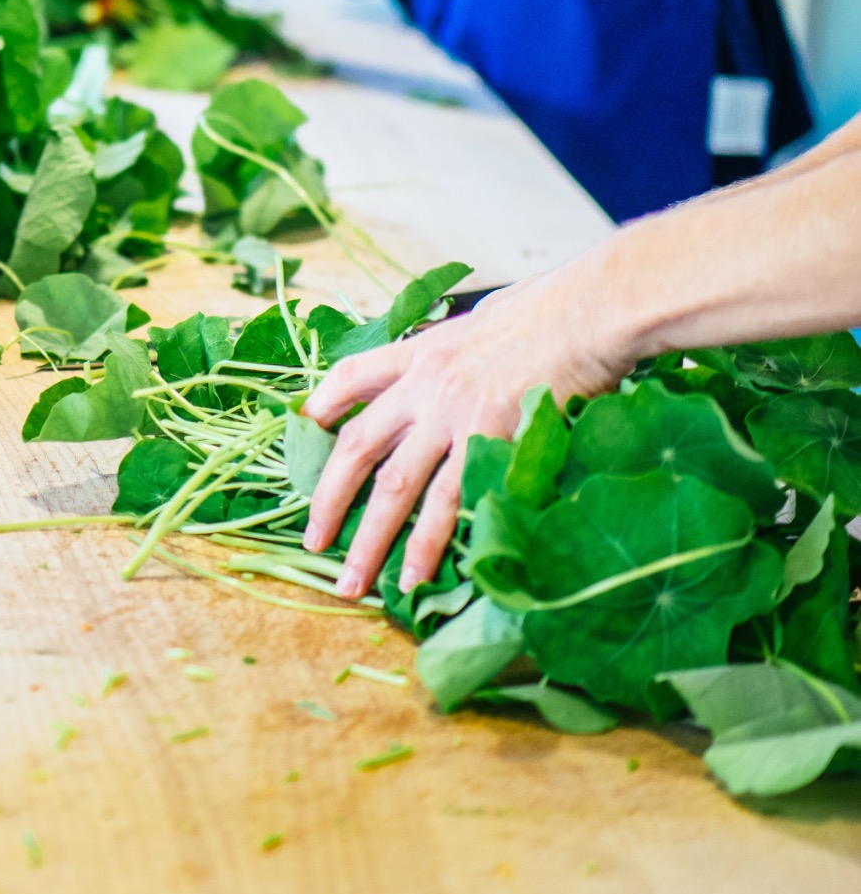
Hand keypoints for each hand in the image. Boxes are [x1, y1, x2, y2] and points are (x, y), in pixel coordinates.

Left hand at [299, 272, 635, 597]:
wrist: (589, 312)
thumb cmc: (551, 310)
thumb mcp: (484, 319)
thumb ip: (459, 350)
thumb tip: (459, 361)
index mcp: (420, 352)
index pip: (351, 377)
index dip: (321, 408)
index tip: (304, 436)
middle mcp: (425, 387)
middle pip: (358, 448)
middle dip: (328, 500)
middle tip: (313, 542)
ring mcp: (454, 417)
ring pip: (396, 487)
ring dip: (370, 540)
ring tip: (352, 583)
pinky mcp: (491, 443)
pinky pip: (450, 504)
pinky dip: (430, 544)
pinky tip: (417, 575)